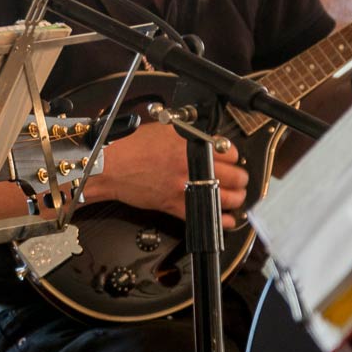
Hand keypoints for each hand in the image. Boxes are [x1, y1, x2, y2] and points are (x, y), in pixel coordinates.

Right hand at [84, 122, 247, 225]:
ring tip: (235, 197)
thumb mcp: (163, 130)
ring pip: (227, 198)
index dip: (234, 157)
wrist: (110, 167)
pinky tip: (226, 218)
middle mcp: (192, 167)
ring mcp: (186, 188)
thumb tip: (203, 140)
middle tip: (239, 180)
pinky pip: (207, 216)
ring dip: (236, 199)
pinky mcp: (176, 206)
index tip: (232, 160)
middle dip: (241, 179)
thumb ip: (187, 135)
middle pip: (235, 177)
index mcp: (190, 146)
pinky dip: (221, 220)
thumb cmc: (130, 147)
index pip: (229, 152)